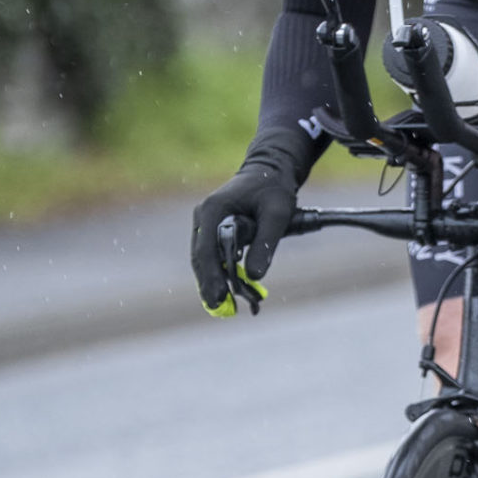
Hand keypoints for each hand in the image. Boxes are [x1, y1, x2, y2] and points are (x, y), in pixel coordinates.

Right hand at [190, 128, 308, 316]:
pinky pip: (212, 255)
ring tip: (223, 304)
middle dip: (209, 283)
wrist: (270, 170)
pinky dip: (219, 271)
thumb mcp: (277, 213)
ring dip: (213, 280)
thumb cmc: (274, 188)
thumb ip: (266, 243)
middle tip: (219, 307)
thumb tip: (255, 276)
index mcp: (213, 210)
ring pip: (204, 258)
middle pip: (200, 257)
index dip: (210, 276)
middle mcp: (203, 216)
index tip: (219, 297)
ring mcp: (205, 223)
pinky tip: (226, 289)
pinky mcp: (213, 229)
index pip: (206, 250)